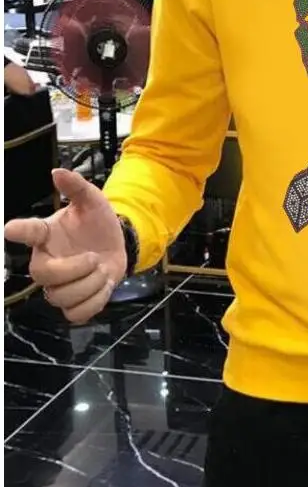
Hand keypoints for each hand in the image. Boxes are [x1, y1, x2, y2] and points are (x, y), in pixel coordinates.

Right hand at [4, 169, 126, 323]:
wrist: (117, 246)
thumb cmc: (97, 224)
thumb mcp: (93, 202)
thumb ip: (77, 187)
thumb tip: (59, 172)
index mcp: (46, 235)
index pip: (27, 232)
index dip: (20, 231)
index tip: (11, 230)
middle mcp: (46, 263)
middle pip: (44, 276)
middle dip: (76, 269)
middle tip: (95, 258)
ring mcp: (58, 286)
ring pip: (62, 297)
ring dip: (91, 284)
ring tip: (102, 270)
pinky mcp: (74, 303)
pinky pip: (77, 314)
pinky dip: (95, 301)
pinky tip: (103, 286)